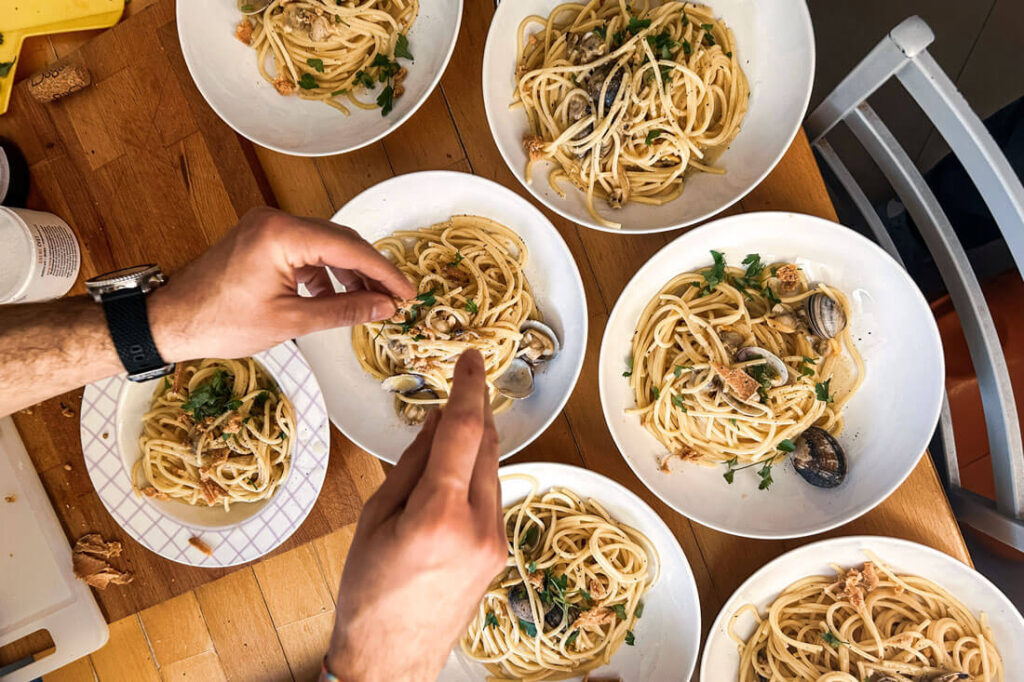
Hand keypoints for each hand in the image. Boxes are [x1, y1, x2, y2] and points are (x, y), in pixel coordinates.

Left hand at [148, 206, 414, 361]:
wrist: (172, 319)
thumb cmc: (222, 322)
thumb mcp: (291, 321)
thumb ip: (344, 310)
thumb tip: (385, 308)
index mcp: (282, 234)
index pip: (349, 248)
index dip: (384, 272)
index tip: (408, 293)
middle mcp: (276, 219)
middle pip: (340, 240)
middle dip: (371, 271)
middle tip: (395, 300)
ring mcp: (267, 225)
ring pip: (325, 244)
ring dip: (349, 272)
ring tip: (369, 303)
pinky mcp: (262, 237)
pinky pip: (305, 248)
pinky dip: (325, 271)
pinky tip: (333, 297)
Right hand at [326, 350, 505, 681]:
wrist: (392, 658)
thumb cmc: (368, 592)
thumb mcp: (377, 517)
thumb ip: (413, 463)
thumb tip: (436, 420)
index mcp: (440, 514)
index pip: (464, 431)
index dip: (470, 387)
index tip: (473, 359)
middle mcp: (479, 526)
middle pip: (487, 446)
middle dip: (474, 413)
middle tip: (459, 387)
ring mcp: (495, 543)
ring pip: (492, 471)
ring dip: (472, 447)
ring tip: (440, 445)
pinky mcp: (500, 553)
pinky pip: (492, 498)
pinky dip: (474, 478)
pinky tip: (449, 481)